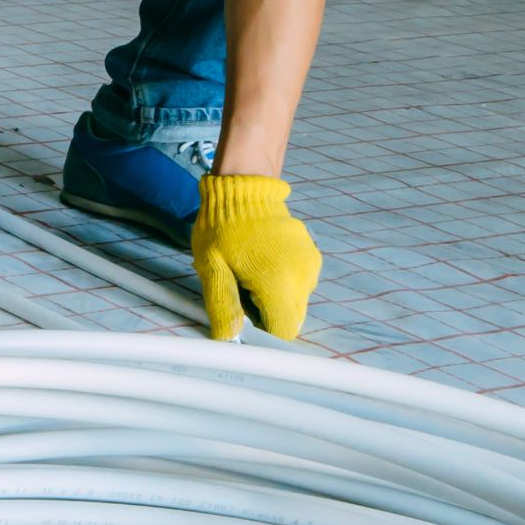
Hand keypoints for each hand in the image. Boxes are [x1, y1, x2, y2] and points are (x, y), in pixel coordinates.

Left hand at [192, 172, 320, 339]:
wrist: (244, 186)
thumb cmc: (222, 227)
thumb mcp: (212, 268)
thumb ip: (223, 305)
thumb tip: (229, 337)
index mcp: (279, 282)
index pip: (283, 331)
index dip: (262, 332)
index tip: (243, 317)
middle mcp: (303, 276)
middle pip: (290, 319)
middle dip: (267, 315)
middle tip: (242, 290)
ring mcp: (311, 265)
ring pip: (295, 302)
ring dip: (274, 298)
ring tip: (249, 272)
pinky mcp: (312, 256)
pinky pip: (299, 284)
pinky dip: (282, 283)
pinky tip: (262, 263)